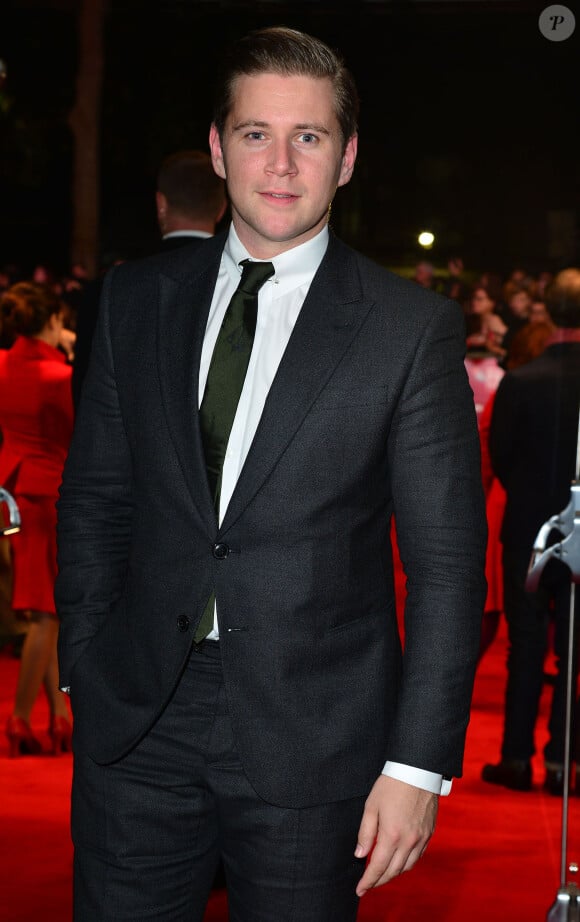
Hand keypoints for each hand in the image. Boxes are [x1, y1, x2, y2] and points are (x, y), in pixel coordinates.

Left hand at [354, 774, 437, 896]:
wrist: (417, 771)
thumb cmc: (391, 785)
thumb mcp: (371, 806)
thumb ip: (365, 833)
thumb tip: (359, 854)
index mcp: (392, 835)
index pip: (378, 867)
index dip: (368, 881)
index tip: (359, 890)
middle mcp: (408, 841)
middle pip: (393, 871)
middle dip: (379, 881)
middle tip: (368, 885)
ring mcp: (421, 838)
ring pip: (406, 867)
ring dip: (393, 874)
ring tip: (381, 875)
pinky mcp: (429, 833)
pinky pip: (417, 857)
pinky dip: (406, 864)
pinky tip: (399, 862)